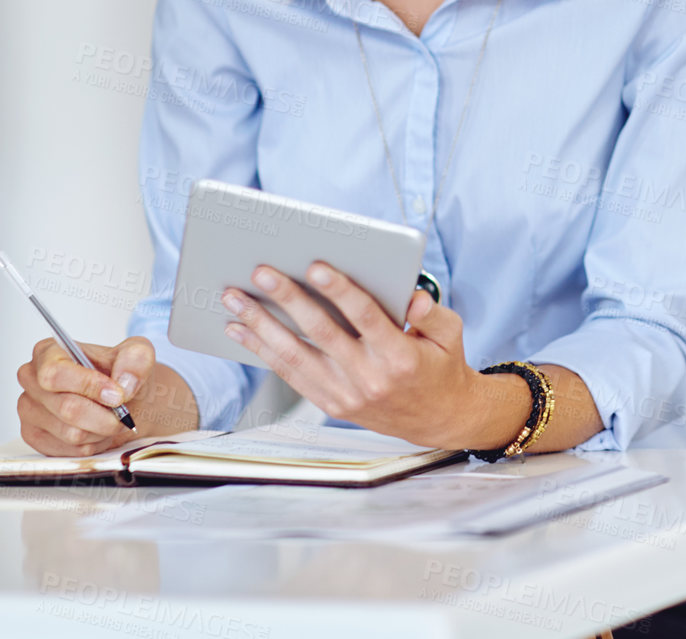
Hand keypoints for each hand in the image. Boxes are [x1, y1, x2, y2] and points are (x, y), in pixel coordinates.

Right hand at [15, 336, 154, 455]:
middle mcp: (32, 380)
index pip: (55, 373)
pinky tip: (97, 431)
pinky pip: (68, 451)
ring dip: (101, 431)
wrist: (124, 400)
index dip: (88, 386)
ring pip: (70, 433)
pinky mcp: (33, 436)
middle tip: (122, 413)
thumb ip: (136, 360)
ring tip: (110, 419)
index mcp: (48, 352)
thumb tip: (123, 383)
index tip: (116, 395)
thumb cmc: (122, 374)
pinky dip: (92, 445)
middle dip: (103, 415)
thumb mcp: (139, 354)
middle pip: (66, 408)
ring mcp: (29, 410)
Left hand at [221, 262, 483, 447]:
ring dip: (261, 326)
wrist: (437, 419)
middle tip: (262, 272)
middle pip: (322, 333)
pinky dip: (262, 351)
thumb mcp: (450, 334)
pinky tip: (242, 330)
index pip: (365, 317)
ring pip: (295, 356)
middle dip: (288, 300)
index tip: (315, 266)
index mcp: (400, 356)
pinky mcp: (331, 405)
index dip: (340, 291)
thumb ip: (432, 312)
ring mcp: (346, 395)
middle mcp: (370, 378)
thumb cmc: (441, 365)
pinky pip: (291, 375)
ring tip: (234, 299)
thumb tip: (412, 297)